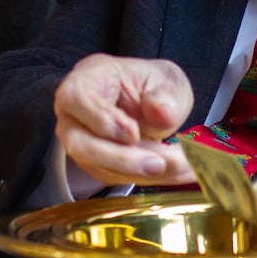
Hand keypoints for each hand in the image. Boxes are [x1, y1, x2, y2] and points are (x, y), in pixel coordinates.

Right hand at [53, 54, 198, 185]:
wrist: (152, 100)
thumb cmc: (151, 84)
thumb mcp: (167, 80)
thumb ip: (165, 95)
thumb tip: (162, 113)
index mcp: (87, 79)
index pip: (75, 98)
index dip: (100, 119)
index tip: (133, 133)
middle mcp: (75, 114)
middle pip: (80, 143)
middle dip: (122, 159)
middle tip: (160, 163)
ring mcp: (82, 142)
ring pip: (99, 166)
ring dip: (141, 172)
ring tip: (181, 166)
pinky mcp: (96, 164)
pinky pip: (115, 177)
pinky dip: (149, 177)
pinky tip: (178, 171)